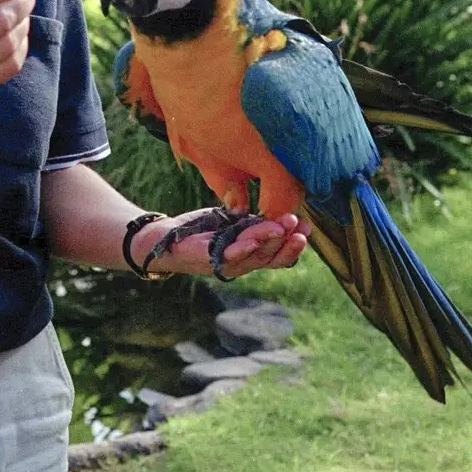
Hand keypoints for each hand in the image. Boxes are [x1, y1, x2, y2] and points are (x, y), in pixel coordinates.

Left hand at [132, 211, 310, 277]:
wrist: (163, 238)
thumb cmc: (201, 230)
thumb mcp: (233, 222)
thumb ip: (253, 219)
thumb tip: (280, 206)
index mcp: (248, 255)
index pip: (276, 254)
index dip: (293, 245)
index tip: (308, 228)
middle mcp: (239, 264)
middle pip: (268, 258)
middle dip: (287, 243)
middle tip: (300, 229)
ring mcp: (221, 264)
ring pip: (250, 257)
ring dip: (267, 242)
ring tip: (282, 227)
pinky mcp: (203, 259)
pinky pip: (224, 257)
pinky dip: (239, 250)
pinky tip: (251, 240)